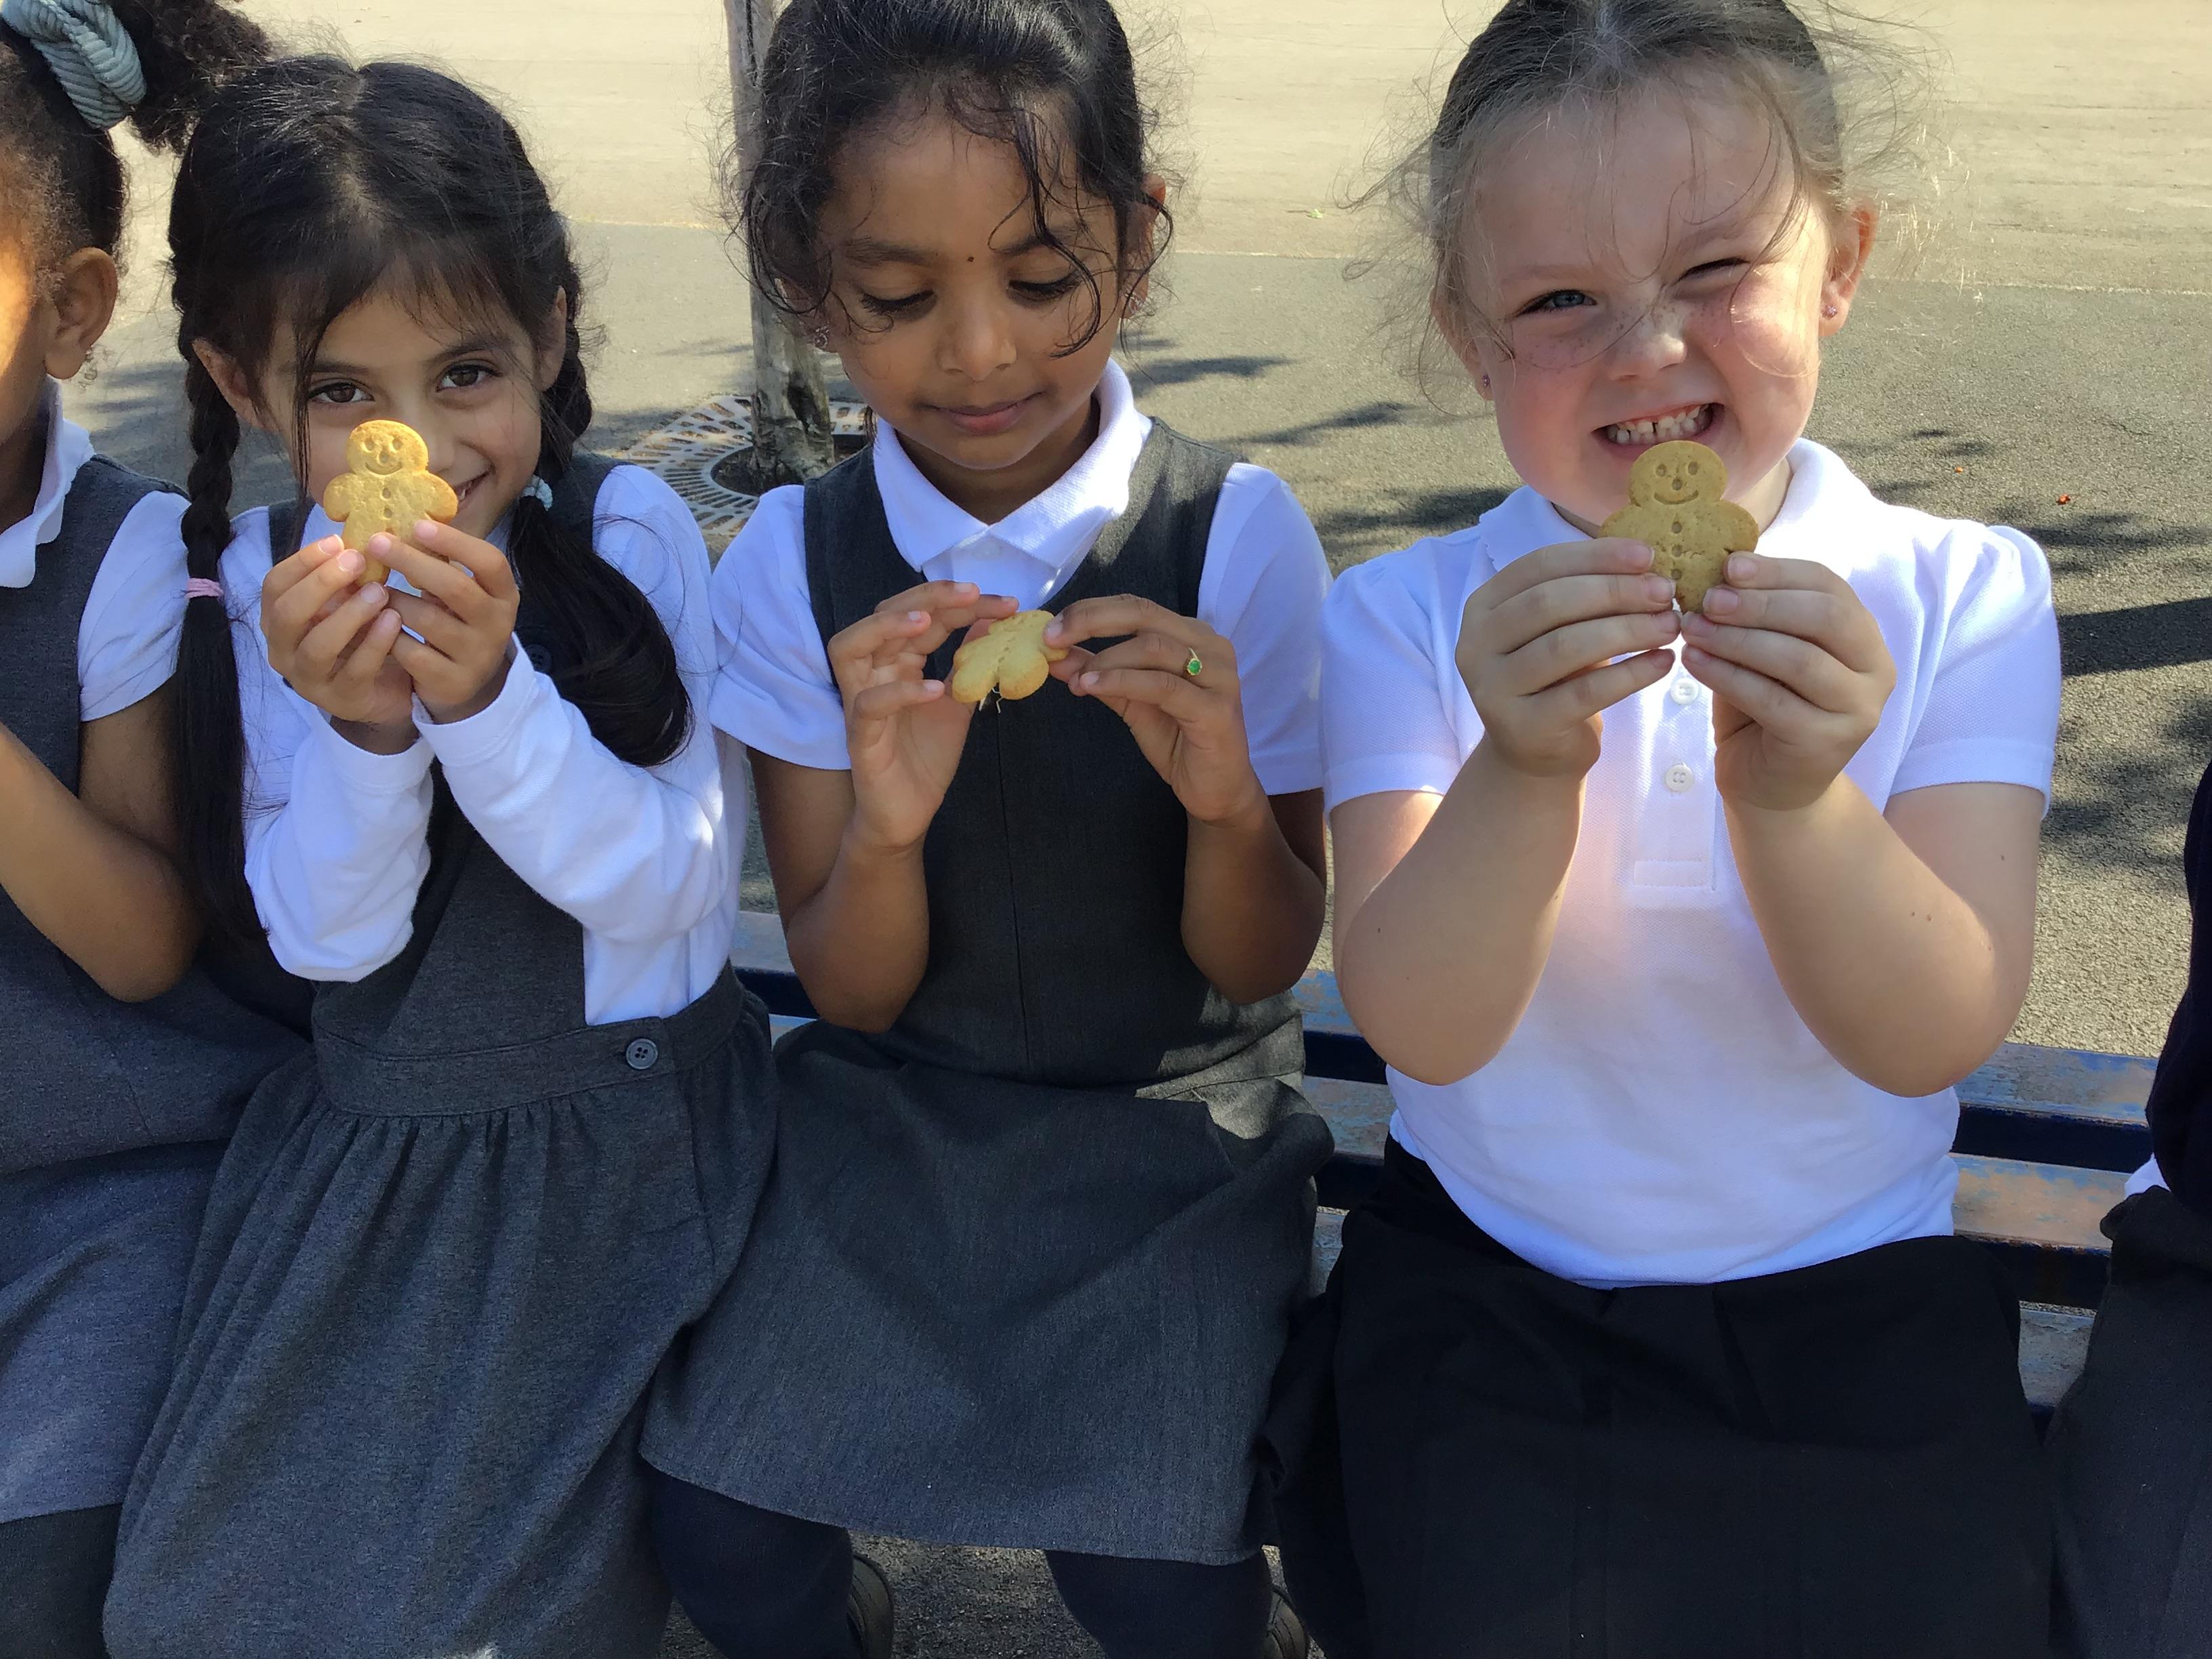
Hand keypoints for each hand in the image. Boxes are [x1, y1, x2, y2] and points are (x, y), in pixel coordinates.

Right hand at [261, 536, 414, 744]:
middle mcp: (284, 652)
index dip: (301, 561)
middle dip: (321, 584)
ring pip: (317, 646)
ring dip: (348, 614)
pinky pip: (355, 671)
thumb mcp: (347, 603)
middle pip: (287, 614)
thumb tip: (357, 536)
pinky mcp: (342, 700)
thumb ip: (344, 578)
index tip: (337, 541)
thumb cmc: (362, 637)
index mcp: (279, 622)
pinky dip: (374, 643)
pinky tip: (393, 621)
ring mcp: (310, 681)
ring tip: (379, 592)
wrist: (391, 689)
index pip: (273, 586)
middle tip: (357, 561)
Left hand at [375, 521, 522, 724]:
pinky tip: (375, 625)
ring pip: (429, 621)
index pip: (490, 563)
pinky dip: (389, 637)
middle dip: (413, 562)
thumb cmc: (455, 621)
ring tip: (370, 589)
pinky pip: (414, 654)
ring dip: (393, 600)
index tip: (419, 525)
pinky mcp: (453, 683)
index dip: (456, 543)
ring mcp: (477, 656)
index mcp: (503, 595)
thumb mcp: (460, 590)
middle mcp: (497, 625)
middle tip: (377, 542)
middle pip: (456, 588)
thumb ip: (442, 560)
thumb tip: (404, 514)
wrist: (463, 682)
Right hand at [829, 581, 1019, 853]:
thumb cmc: (926, 756)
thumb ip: (968, 665)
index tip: (1007, 603)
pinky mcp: (860, 738)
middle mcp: (873, 673)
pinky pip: (868, 705)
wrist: (907, 813)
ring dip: (888, 629)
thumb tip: (990, 623)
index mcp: (897, 662)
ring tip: (927, 621)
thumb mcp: (957, 704)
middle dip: (928, 598)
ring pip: (851, 648)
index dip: (961, 605)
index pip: (924, 616)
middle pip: (884, 616)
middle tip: (973, 593)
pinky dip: (900, 692)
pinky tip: (935, 689)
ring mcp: (861, 702)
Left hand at [1046, 597, 1266, 827]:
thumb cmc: (1178, 740)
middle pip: (1144, 615)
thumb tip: (1054, 656)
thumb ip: (1099, 675)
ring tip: (1076, 681)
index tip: (1052, 629)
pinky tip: (1092, 688)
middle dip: (1091, 621)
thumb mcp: (1131, 702)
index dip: (1091, 611)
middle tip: (1052, 639)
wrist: (1217, 789)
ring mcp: (1218, 676)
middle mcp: (1210, 646)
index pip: (1137, 607)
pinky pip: (1161, 686)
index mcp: (1192, 636)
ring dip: (1104, 661)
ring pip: (1152, 649)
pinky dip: (1122, 682)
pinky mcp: (1216, 709)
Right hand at [1454, 538, 1680, 778]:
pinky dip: (1631, 674)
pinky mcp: (1522, 727)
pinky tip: (1664, 662)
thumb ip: (1584, 593)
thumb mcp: (1559, 628)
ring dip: (1628, 630)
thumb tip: (1646, 562)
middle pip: (1550, 603)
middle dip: (1615, 591)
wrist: (1536, 751)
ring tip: (1670, 626)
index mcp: (1482, 607)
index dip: (1595, 556)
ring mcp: (1493, 688)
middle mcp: (1475, 644)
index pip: (1540, 566)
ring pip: (1567, 646)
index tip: (1648, 555)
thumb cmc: (1555, 678)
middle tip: (1665, 593)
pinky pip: (1586, 693)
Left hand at [1680, 553, 1894, 811]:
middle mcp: (1875, 670)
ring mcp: (1858, 709)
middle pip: (1824, 617)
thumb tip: (1719, 566)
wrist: (1770, 786)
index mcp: (1865, 636)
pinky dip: (1727, 675)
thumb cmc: (1763, 709)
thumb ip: (1757, 614)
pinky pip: (1772, 699)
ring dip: (1737, 638)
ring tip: (1691, 628)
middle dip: (1761, 602)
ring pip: (1798, 658)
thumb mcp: (1763, 652)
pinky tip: (1692, 661)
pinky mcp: (1826, 743)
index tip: (1728, 565)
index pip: (1829, 587)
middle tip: (1707, 599)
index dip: (1778, 572)